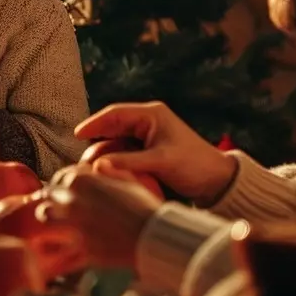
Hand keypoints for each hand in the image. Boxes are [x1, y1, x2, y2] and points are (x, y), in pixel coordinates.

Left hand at [47, 167, 161, 269]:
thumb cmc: (145, 206)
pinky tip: (58, 246)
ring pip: (44, 215)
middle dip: (53, 197)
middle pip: (49, 193)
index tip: (68, 187)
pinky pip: (57, 244)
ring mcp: (72, 223)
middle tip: (58, 204)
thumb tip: (99, 165)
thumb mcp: (129, 180)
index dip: (64, 181)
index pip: (61, 176)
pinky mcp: (77, 246)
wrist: (154, 236)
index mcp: (82, 180)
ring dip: (48, 216)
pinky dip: (55, 244)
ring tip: (54, 221)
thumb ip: (110, 170)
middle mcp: (71, 199)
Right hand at [75, 101, 236, 205]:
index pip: (115, 114)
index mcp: (152, 115)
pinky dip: (115, 162)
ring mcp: (149, 137)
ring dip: (105, 154)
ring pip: (117, 143)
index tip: (77, 134)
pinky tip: (107, 174)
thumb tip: (97, 166)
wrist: (218, 182)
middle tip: (82, 159)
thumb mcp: (161, 162)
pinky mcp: (150, 152)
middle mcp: (148, 122)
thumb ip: (128, 163)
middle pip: (113, 128)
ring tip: (91, 169)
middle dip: (97, 142)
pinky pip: (125, 154)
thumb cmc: (194, 166)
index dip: (94, 123)